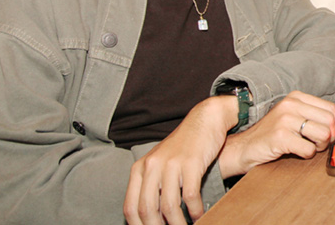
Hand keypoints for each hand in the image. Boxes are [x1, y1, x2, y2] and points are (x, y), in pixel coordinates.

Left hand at [124, 95, 235, 224]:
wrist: (204, 120)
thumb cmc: (184, 146)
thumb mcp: (160, 162)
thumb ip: (152, 184)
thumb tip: (151, 215)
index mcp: (140, 168)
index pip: (131, 207)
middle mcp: (152, 166)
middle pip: (147, 208)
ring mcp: (171, 163)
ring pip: (168, 205)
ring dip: (177, 223)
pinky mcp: (191, 162)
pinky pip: (190, 195)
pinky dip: (194, 210)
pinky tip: (199, 216)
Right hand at [217, 91, 334, 179]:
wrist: (244, 147)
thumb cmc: (270, 134)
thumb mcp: (292, 117)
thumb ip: (313, 117)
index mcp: (296, 97)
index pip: (330, 108)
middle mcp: (291, 104)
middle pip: (329, 121)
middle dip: (329, 137)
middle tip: (319, 144)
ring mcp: (285, 119)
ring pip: (323, 134)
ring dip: (319, 146)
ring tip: (308, 147)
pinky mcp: (280, 136)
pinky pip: (309, 149)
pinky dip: (307, 155)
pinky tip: (296, 151)